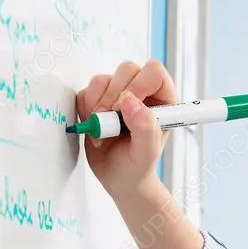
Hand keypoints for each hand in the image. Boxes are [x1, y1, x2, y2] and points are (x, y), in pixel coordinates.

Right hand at [76, 59, 177, 198]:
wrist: (118, 178)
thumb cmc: (137, 166)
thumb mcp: (147, 153)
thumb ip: (145, 128)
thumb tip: (130, 101)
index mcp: (163, 100)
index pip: (154, 71)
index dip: (139, 84)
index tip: (127, 108)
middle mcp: (141, 92)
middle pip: (126, 70)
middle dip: (113, 97)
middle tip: (111, 123)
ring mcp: (117, 95)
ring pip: (102, 80)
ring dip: (96, 106)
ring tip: (103, 132)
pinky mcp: (96, 100)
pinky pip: (84, 92)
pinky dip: (84, 110)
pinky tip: (94, 129)